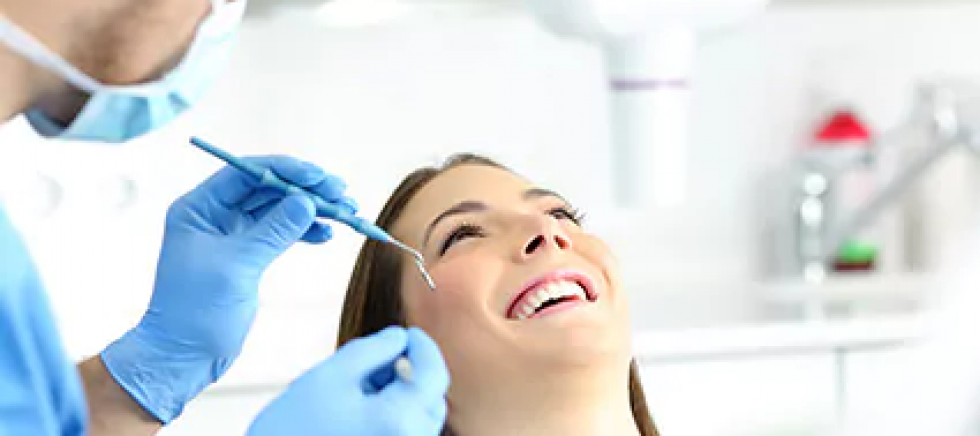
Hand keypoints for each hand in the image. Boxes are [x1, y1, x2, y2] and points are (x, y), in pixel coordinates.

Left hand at [101, 155, 356, 422]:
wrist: (184, 357)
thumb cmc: (195, 312)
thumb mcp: (237, 267)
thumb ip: (273, 231)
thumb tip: (308, 202)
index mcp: (199, 208)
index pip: (247, 173)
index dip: (287, 171)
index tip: (321, 177)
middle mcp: (214, 215)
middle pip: (268, 188)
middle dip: (306, 189)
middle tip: (342, 192)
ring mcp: (232, 234)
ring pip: (279, 209)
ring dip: (312, 209)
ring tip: (346, 212)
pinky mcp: (248, 255)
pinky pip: (281, 232)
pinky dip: (305, 231)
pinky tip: (327, 234)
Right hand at [247, 326, 449, 435]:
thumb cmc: (291, 430)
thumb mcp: (330, 376)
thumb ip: (372, 349)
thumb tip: (399, 337)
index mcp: (399, 421)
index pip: (435, 374)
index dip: (425, 347)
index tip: (410, 333)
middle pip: (432, 399)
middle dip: (412, 373)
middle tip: (380, 360)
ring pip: (420, 419)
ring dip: (402, 396)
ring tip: (362, 389)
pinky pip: (406, 435)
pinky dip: (394, 417)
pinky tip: (362, 411)